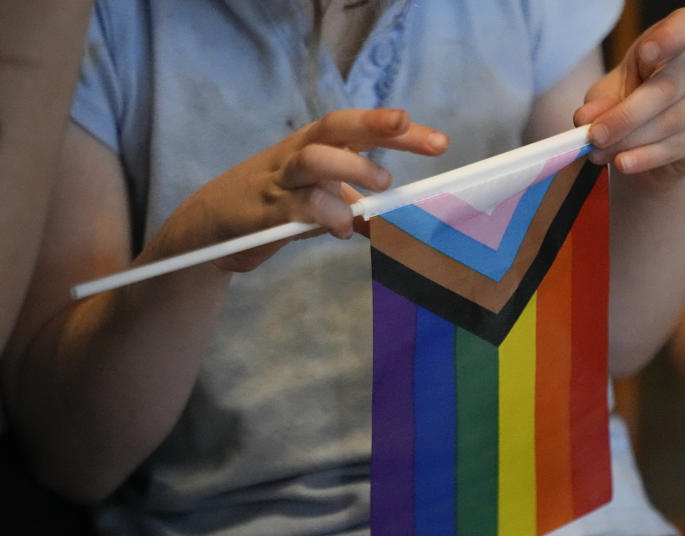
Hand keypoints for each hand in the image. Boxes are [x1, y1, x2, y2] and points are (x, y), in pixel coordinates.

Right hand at [171, 108, 447, 271]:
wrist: (211, 228)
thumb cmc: (274, 206)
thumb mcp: (318, 200)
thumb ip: (352, 205)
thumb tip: (391, 219)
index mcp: (315, 146)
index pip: (359, 128)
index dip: (399, 132)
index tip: (438, 142)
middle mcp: (298, 153)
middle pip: (336, 126)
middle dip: (373, 123)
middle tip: (406, 125)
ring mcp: (281, 180)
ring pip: (315, 158)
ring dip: (351, 167)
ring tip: (381, 184)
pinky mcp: (267, 210)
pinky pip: (301, 207)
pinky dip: (328, 216)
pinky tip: (343, 228)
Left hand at [573, 6, 684, 187]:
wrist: (645, 147)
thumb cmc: (627, 106)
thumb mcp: (607, 98)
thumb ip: (597, 104)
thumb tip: (585, 119)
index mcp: (671, 45)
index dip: (672, 35)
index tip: (648, 51)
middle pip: (666, 89)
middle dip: (625, 116)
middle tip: (594, 136)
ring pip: (668, 123)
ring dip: (628, 141)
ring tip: (598, 153)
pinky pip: (673, 148)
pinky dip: (643, 158)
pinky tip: (623, 163)